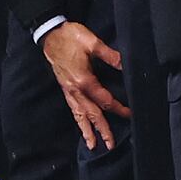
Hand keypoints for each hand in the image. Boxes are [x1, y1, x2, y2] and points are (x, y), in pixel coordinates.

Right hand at [39, 19, 127, 150]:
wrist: (50, 34)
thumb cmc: (70, 37)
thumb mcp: (93, 43)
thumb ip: (111, 56)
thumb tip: (126, 65)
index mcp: (84, 80)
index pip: (105, 100)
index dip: (118, 109)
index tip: (130, 114)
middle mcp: (75, 90)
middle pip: (92, 114)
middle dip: (102, 129)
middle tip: (110, 144)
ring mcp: (69, 90)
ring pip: (79, 115)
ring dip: (87, 131)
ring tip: (93, 145)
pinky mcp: (65, 88)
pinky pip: (73, 108)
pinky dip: (78, 120)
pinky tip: (81, 126)